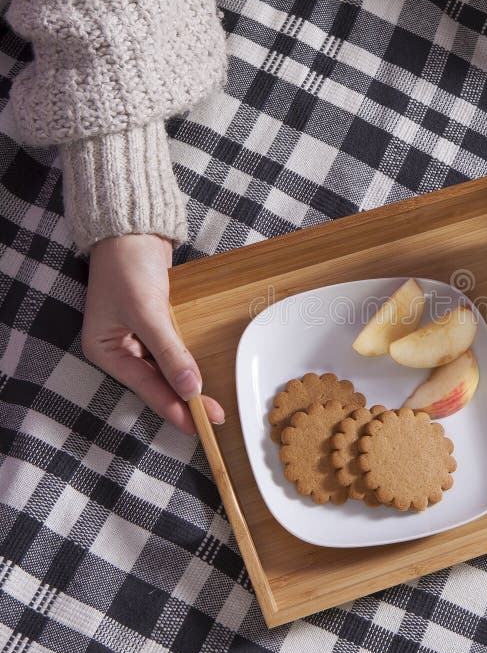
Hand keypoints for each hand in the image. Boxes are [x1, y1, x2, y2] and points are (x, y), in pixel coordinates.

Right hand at [83, 235, 224, 433]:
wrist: (133, 228)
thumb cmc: (128, 267)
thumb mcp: (148, 312)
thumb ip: (170, 352)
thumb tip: (191, 387)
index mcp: (106, 351)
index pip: (146, 388)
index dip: (175, 408)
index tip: (201, 424)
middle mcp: (119, 348)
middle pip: (156, 383)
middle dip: (184, 400)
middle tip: (215, 417)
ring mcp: (137, 336)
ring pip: (166, 370)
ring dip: (187, 384)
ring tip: (212, 404)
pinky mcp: (155, 324)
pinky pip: (172, 352)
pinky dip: (186, 363)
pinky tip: (203, 376)